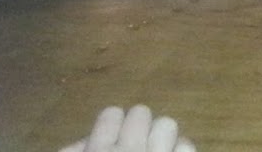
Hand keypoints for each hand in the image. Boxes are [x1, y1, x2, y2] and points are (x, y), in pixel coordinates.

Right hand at [56, 105, 193, 151]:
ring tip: (155, 150)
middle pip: (141, 113)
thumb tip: (82, 139)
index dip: (112, 127)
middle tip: (134, 146)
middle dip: (138, 129)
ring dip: (161, 138)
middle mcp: (129, 150)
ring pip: (167, 124)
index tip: (110, 140)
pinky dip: (180, 150)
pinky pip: (187, 144)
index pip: (111, 114)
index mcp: (98, 151)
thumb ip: (74, 150)